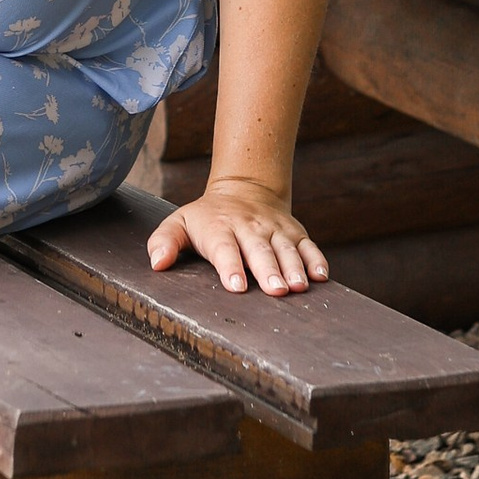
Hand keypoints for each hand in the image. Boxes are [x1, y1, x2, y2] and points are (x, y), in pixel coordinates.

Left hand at [148, 179, 328, 296]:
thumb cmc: (207, 216)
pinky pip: (309, 245)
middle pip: (260, 251)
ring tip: (299, 287)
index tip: (236, 286)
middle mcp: (250, 227)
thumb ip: (165, 241)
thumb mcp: (180, 222)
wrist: (244, 187)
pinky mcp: (295, 232)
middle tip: (276, 291)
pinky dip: (317, 260)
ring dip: (295, 268)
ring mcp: (275, 229)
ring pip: (287, 249)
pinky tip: (321, 277)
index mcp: (220, 228)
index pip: (225, 248)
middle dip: (269, 271)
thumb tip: (157, 263)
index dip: (230, 266)